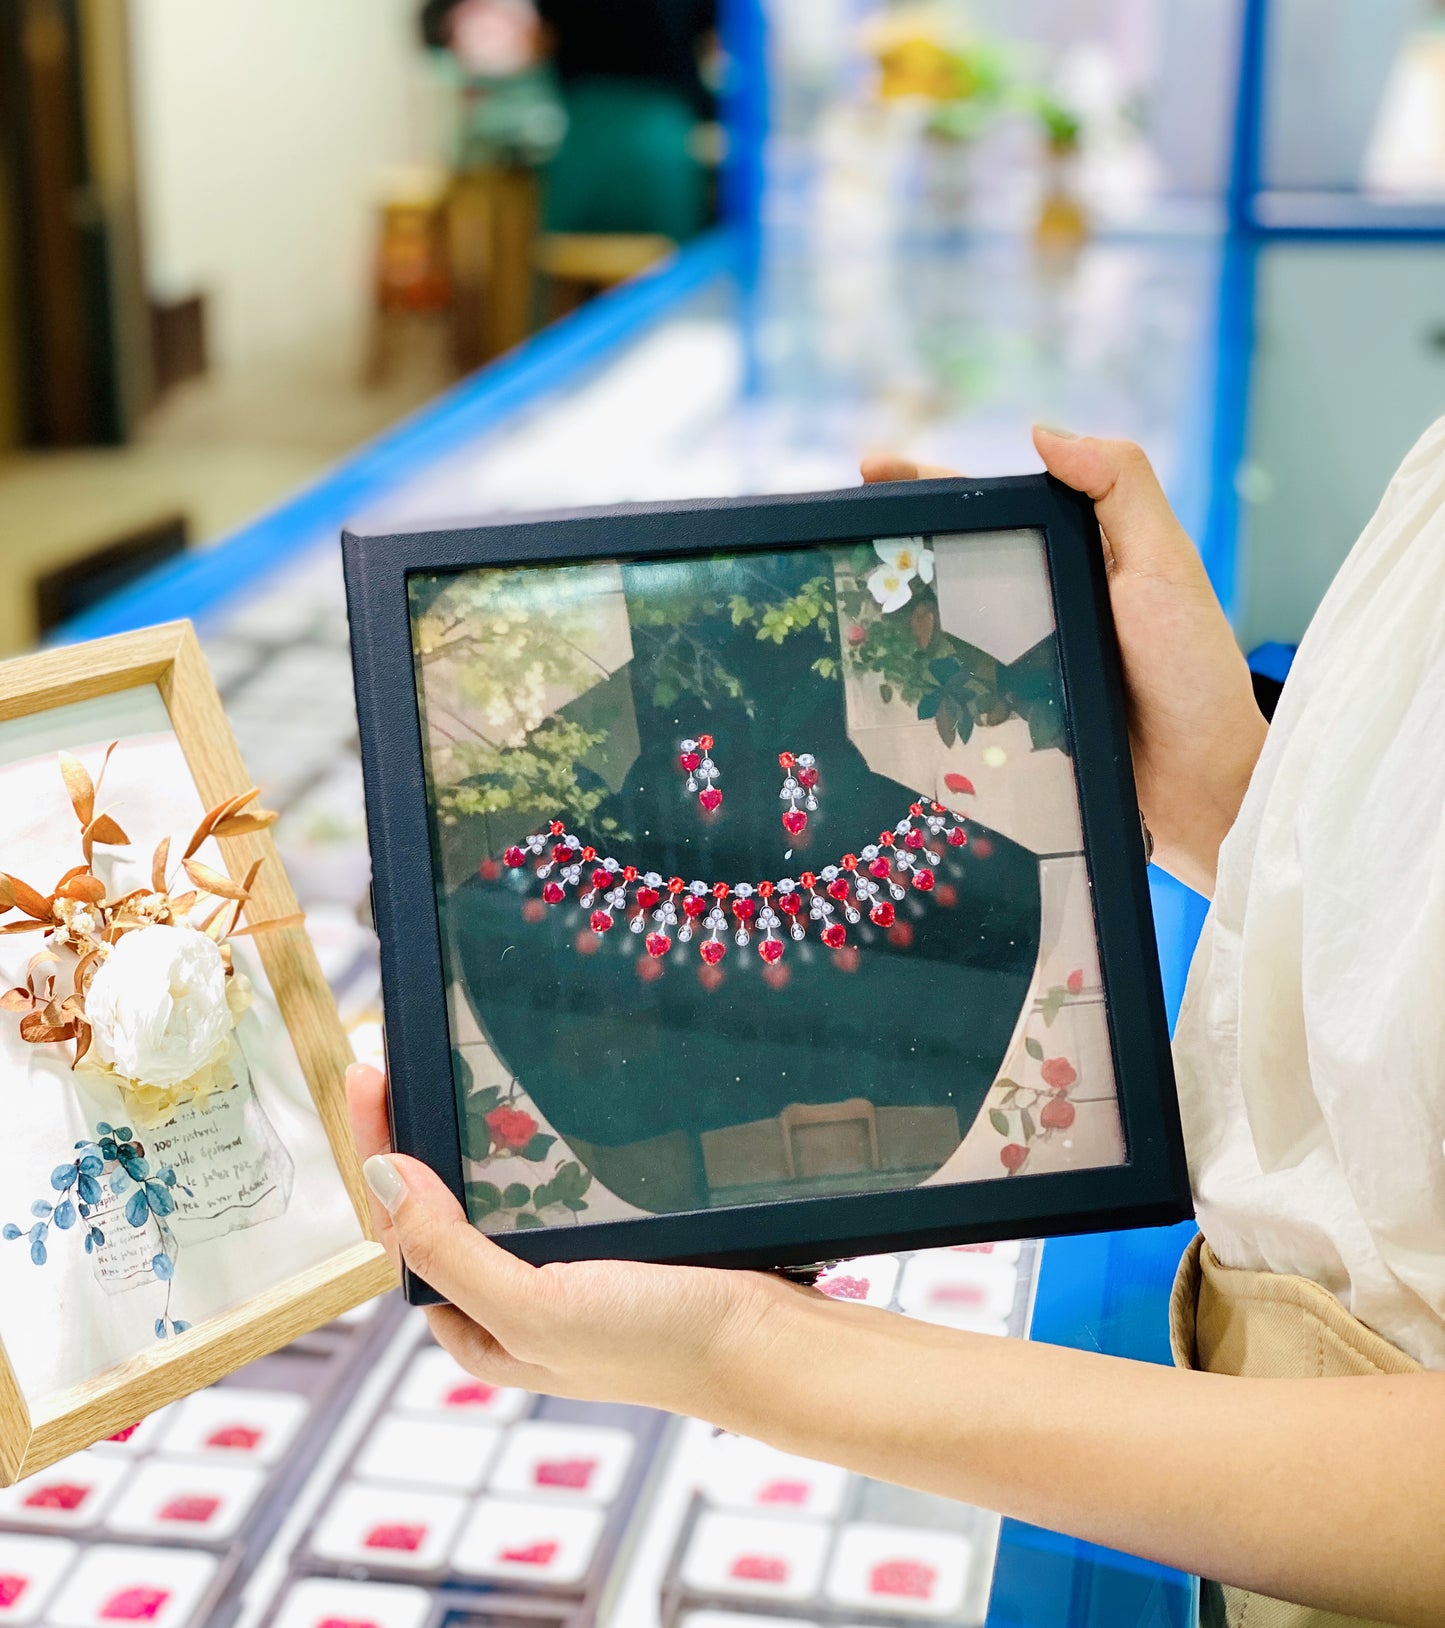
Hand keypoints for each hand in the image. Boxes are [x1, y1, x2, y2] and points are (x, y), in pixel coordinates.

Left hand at [345, 1062, 780, 1412]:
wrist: (770, 1343)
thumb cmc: (655, 1341)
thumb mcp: (535, 1306)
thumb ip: (451, 1250)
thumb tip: (383, 1172)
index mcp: (475, 1326)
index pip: (401, 1228)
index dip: (377, 1152)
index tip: (371, 1074)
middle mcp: (509, 1296)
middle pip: (441, 1204)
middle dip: (416, 1133)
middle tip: (401, 1053)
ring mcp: (561, 1263)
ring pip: (496, 1185)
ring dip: (469, 1131)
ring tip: (446, 1063)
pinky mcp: (609, 1234)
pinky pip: (552, 1177)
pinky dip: (530, 1136)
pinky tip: (526, 1099)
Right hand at [862, 431, 1266, 894]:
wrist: (1202, 786)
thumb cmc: (1194, 673)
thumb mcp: (1164, 565)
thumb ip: (1120, 488)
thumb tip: (1042, 431)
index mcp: (1078, 553)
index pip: (995, 504)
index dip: (931, 483)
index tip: (869, 470)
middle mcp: (1046, 601)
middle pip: (958, 561)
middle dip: (895, 544)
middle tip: (839, 539)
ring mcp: (1023, 662)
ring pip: (945, 627)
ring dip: (895, 618)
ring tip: (845, 604)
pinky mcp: (1012, 719)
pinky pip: (953, 692)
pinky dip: (917, 683)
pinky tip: (877, 680)